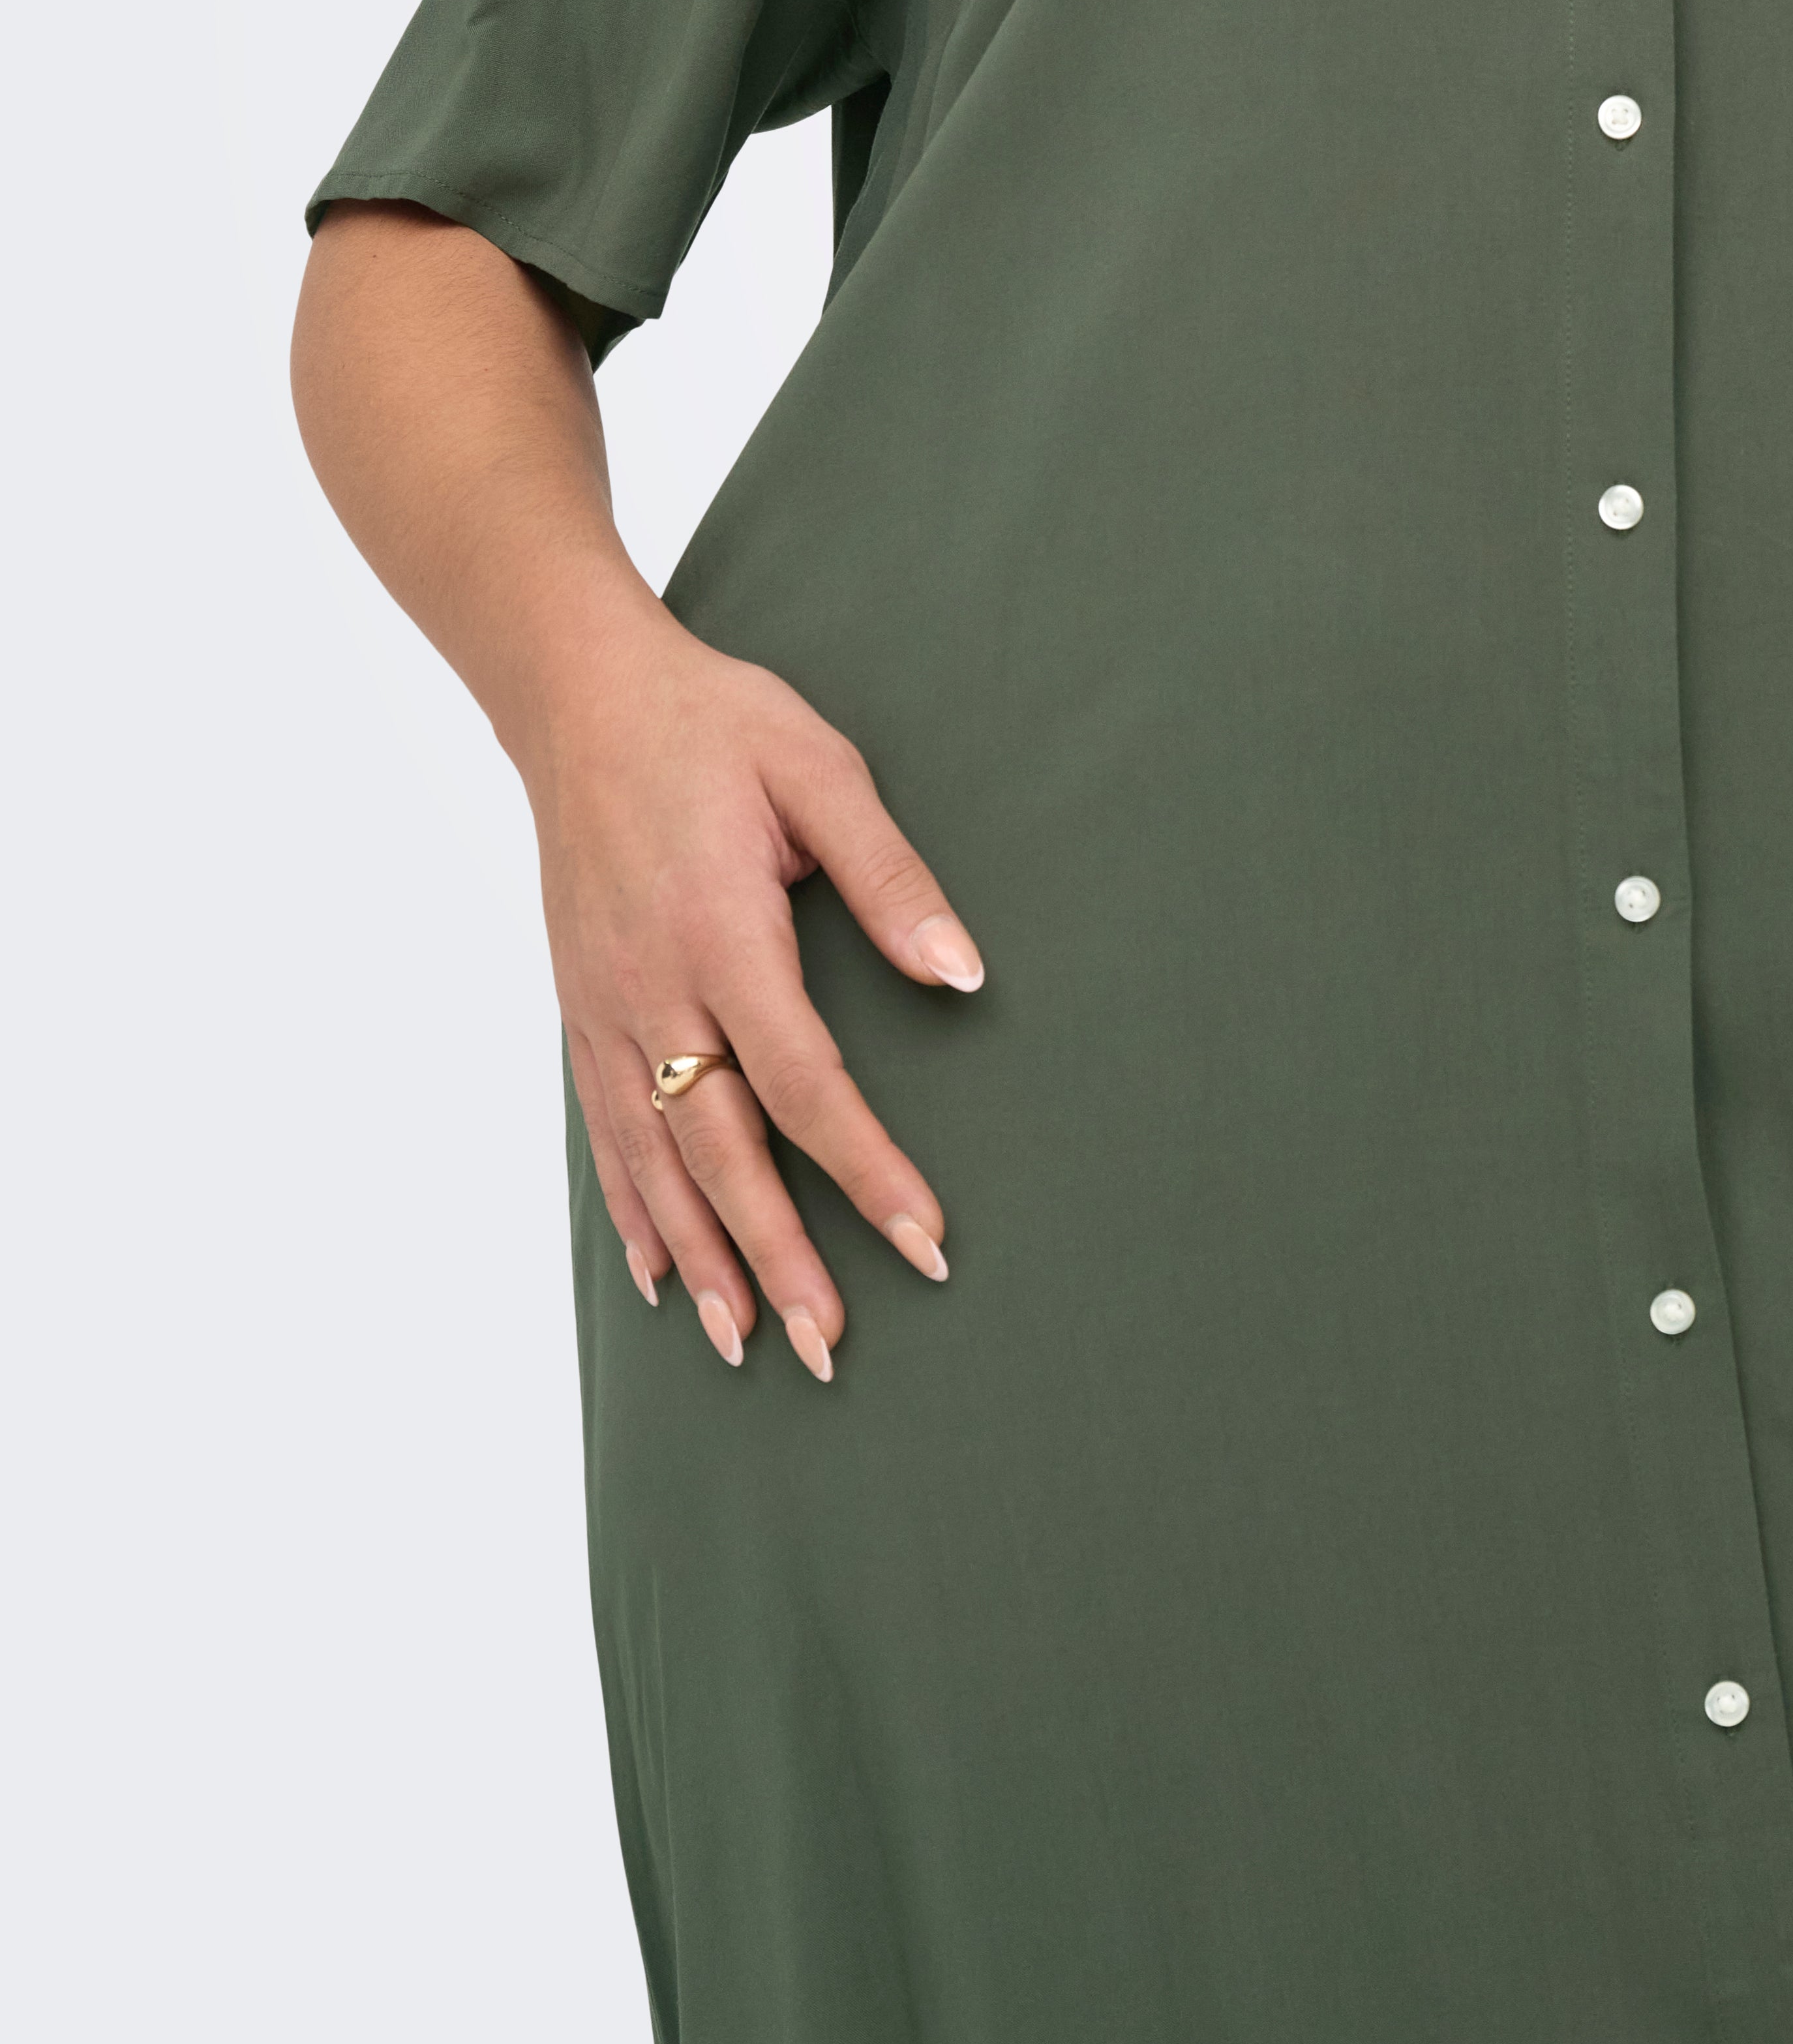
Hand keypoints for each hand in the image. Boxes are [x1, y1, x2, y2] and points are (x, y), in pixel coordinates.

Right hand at [520, 604, 983, 1380]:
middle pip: (724, 1153)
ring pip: (657, 1162)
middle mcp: (654, 990)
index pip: (807, 1084)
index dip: (866, 1170)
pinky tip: (662, 1275)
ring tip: (748, 1345)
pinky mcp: (581, 1006)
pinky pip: (607, 1131)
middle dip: (780, 1257)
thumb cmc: (714, 722)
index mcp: (723, 935)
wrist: (577, 695)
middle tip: (830, 1347)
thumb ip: (890, 876)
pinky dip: (633, 1210)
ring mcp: (606, 1007)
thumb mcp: (819, 769)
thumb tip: (964, 973)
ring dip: (705, 1259)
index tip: (925, 1239)